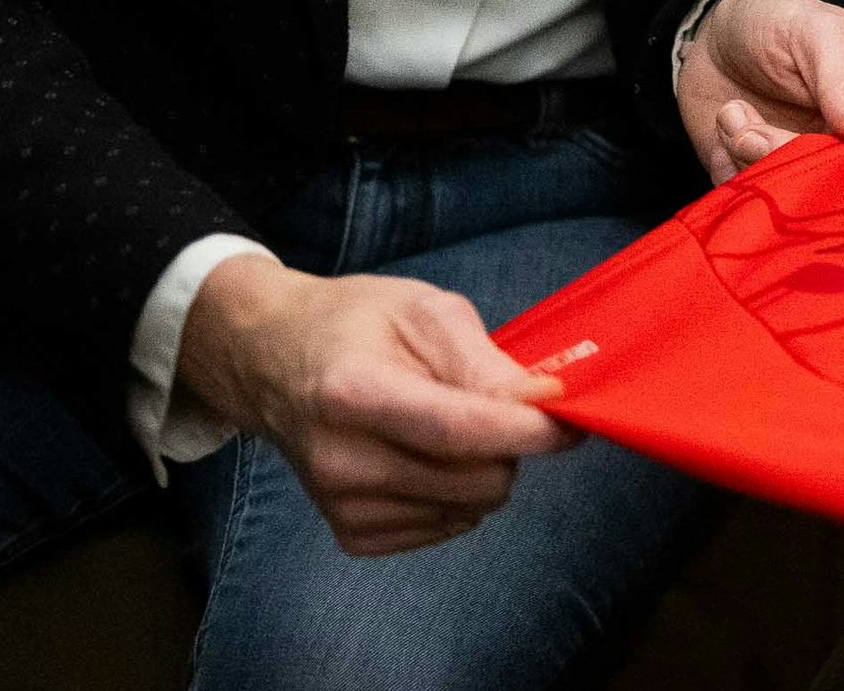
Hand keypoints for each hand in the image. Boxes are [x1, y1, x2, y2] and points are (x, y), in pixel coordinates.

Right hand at [174, 256, 575, 557]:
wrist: (273, 360)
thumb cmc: (355, 324)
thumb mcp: (423, 310)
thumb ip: (483, 360)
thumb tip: (542, 402)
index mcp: (354, 393)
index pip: (461, 432)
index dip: (528, 432)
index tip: (570, 422)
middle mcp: (341, 460)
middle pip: (475, 479)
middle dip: (509, 445)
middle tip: (492, 405)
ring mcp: (341, 504)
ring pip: (470, 508)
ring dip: (484, 470)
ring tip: (448, 425)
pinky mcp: (349, 533)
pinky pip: (445, 528)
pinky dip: (456, 495)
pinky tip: (427, 456)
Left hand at [676, 0, 843, 184]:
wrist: (717, 35)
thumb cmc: (781, 20)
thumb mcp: (820, 33)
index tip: (825, 141)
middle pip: (837, 183)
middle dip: (787, 156)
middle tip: (752, 131)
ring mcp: (806, 165)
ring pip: (790, 194)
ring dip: (749, 157)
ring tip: (735, 114)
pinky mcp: (763, 179)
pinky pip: (752, 197)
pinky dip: (730, 166)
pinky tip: (728, 125)